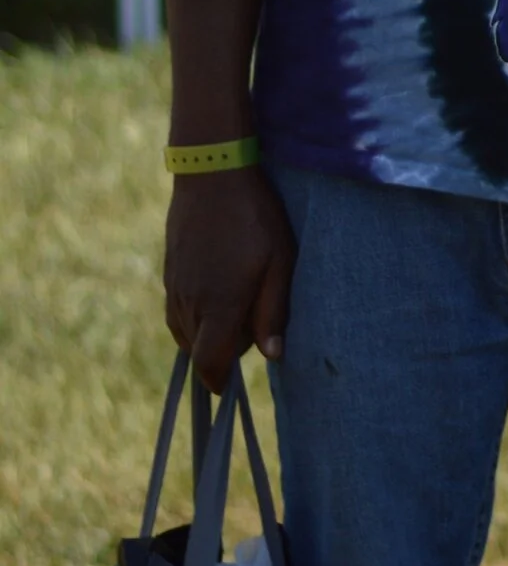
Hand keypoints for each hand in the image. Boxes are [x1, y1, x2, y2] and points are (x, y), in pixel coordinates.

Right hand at [164, 168, 294, 391]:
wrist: (212, 176)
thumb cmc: (256, 218)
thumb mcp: (279, 262)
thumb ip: (273, 311)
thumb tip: (273, 356)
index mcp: (218, 305)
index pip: (209, 363)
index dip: (218, 382)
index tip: (228, 389)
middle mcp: (189, 303)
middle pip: (200, 350)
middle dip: (223, 351)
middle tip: (254, 321)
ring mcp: (174, 288)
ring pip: (185, 332)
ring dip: (209, 333)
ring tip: (239, 300)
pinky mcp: (169, 274)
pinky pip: (177, 311)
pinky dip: (195, 316)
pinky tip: (218, 289)